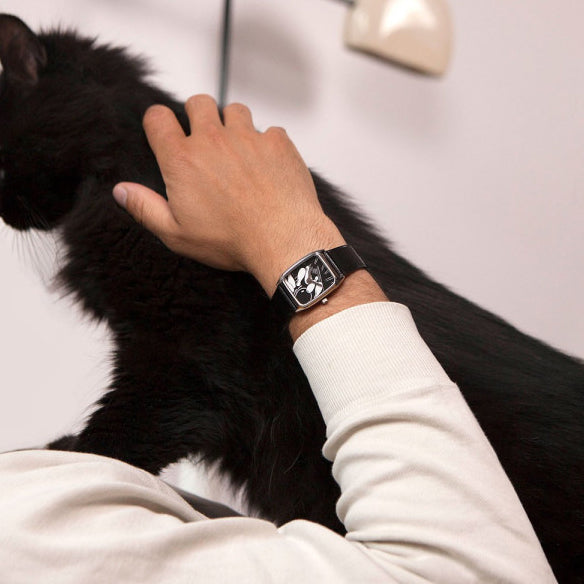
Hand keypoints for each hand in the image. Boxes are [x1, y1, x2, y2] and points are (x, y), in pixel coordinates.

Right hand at [113, 94, 344, 295]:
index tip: (165, 133)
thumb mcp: (177, 234)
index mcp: (182, 159)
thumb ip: (145, 208)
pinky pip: (268, 130)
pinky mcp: (277, 142)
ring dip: (233, 125)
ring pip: (234, 110)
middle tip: (205, 141)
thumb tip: (121, 190)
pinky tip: (267, 167)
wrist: (282, 239)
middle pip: (198, 102)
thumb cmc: (231, 240)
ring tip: (238, 152)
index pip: (158, 118)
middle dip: (198, 115)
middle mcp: (213, 140)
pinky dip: (266, 143)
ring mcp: (247, 137)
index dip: (158, 122)